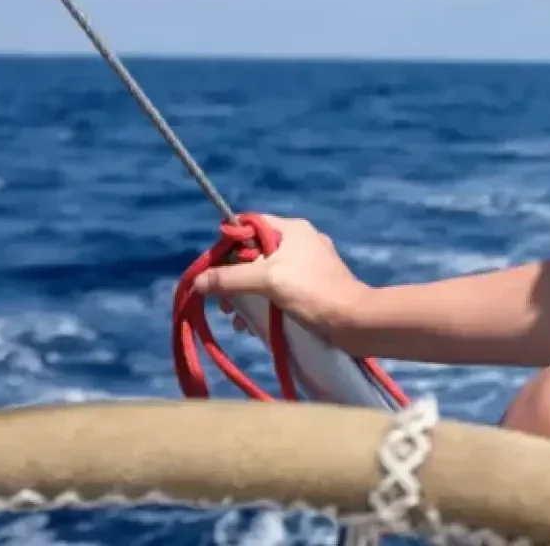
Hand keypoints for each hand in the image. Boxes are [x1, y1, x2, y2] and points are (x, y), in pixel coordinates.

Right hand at [190, 214, 372, 337]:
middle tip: (223, 301)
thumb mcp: (267, 281)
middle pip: (252, 252)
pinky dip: (261, 304)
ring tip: (235, 317)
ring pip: (262, 274)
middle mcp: (298, 242)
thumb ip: (230, 278)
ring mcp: (306, 265)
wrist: (353, 321)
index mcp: (291, 229)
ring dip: (244, 295)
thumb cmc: (312, 292)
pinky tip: (251, 325)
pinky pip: (276, 290)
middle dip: (232, 277)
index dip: (227, 243)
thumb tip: (197, 281)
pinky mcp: (309, 287)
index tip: (213, 268)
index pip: (248, 224)